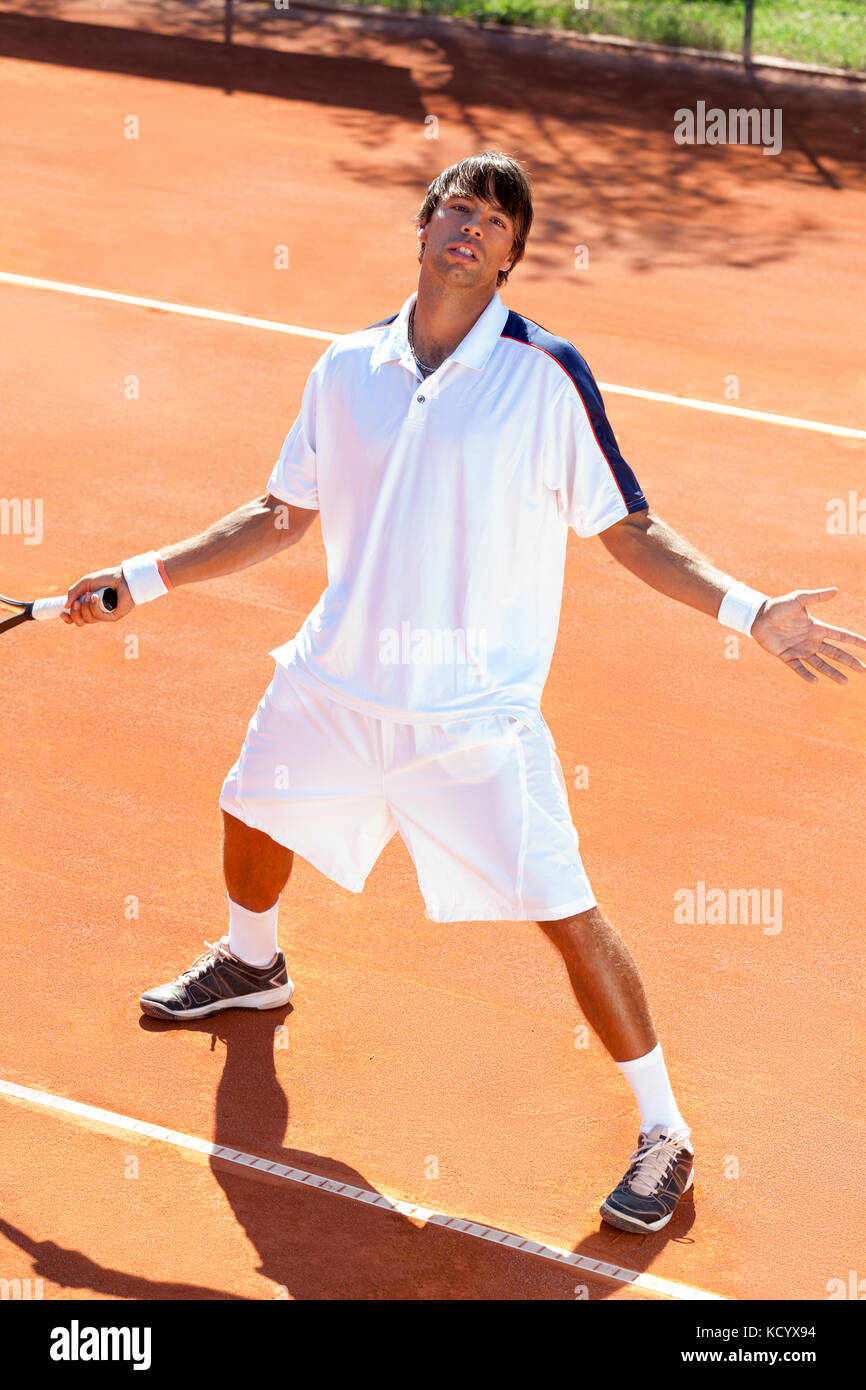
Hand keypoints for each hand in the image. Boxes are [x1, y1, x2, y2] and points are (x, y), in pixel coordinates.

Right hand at [61, 568, 133, 626]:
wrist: (123, 577)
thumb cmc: (106, 578)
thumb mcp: (85, 583)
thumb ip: (74, 592)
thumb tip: (65, 606)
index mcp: (88, 605)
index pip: (76, 617)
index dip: (68, 618)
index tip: (62, 613)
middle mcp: (96, 612)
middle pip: (80, 622)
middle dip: (75, 613)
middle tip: (77, 602)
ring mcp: (104, 615)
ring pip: (88, 619)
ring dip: (86, 607)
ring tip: (92, 594)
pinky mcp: (112, 617)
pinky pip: (98, 617)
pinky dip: (94, 607)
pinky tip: (96, 597)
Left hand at [751, 588, 865, 684]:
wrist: (759, 616)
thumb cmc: (779, 606)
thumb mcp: (799, 599)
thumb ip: (817, 597)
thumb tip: (836, 590)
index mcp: (817, 628)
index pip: (840, 636)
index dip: (854, 641)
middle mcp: (812, 641)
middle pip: (835, 653)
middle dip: (849, 661)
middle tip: (863, 670)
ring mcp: (800, 650)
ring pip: (820, 664)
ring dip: (832, 673)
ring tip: (845, 682)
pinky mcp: (787, 656)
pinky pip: (799, 668)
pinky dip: (807, 675)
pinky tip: (816, 681)